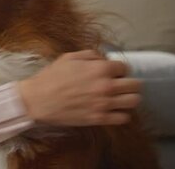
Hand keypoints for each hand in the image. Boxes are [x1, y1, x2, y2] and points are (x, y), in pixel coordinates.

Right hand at [18, 50, 141, 126]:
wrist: (39, 99)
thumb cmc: (52, 76)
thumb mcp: (69, 57)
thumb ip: (91, 55)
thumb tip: (105, 60)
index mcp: (100, 68)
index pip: (125, 67)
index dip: (118, 69)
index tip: (112, 72)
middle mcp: (107, 86)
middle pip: (135, 85)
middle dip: (129, 83)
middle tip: (120, 85)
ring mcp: (104, 104)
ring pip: (134, 101)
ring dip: (129, 98)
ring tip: (119, 98)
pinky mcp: (99, 119)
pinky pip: (124, 118)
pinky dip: (121, 114)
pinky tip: (113, 110)